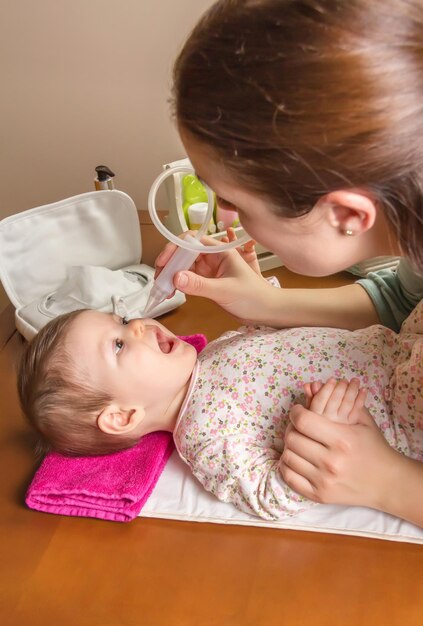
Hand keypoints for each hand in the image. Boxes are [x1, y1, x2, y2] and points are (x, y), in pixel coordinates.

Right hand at [154, 234, 275, 322]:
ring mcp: (209, 269)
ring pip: (183, 266)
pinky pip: (187, 278)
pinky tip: (171, 292)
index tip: (163, 262)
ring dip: (171, 274)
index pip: (191, 241)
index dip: (175, 248)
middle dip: (169, 263)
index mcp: (220, 251)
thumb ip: (200, 284)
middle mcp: (212, 257)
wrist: (266, 311)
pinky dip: (177, 284)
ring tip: (162, 288)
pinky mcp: (207, 282)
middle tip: (159, 278)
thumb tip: (176, 277)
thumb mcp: (225, 290)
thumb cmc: (253, 296)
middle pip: (184, 253)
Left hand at [279, 378, 398, 508]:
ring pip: (288, 457)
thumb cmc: (373, 447)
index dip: (296, 412)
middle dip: (292, 428)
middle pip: (292, 439)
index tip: (298, 411)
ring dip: (290, 447)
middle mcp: (331, 461)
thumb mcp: (361, 420)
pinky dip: (287, 466)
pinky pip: (289, 478)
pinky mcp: (319, 496)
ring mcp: (324, 481)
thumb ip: (336, 401)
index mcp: (342, 439)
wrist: (387, 482)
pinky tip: (296, 459)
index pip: (303, 421)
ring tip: (299, 442)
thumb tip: (310, 385)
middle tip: (298, 426)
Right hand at [303, 377, 366, 422]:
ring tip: (355, 381)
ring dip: (352, 390)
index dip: (326, 388)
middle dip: (341, 387)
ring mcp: (341, 424)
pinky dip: (361, 399)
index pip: (319, 400)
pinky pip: (357, 411)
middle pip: (335, 400)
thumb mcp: (311, 411)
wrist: (334, 444)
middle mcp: (328, 421)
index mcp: (316, 416)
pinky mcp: (351, 427)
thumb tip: (308, 385)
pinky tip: (364, 390)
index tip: (332, 379)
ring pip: (347, 404)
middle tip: (344, 380)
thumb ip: (310, 398)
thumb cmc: (318, 424)